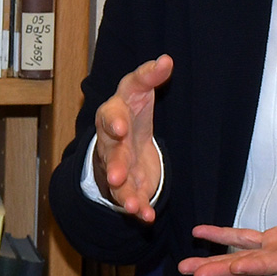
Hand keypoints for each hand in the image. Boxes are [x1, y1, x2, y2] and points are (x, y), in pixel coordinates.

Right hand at [91, 54, 171, 222]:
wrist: (122, 137)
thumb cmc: (130, 109)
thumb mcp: (138, 89)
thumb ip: (150, 76)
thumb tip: (166, 59)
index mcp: (113, 116)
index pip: (110, 116)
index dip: (114, 123)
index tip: (121, 128)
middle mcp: (111, 143)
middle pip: (110, 154)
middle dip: (113, 165)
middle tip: (117, 176)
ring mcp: (117, 165)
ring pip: (117, 182)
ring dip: (122, 194)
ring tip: (130, 205)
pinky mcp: (128, 184)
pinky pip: (130, 198)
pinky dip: (138, 208)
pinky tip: (146, 216)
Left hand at [177, 190, 276, 275]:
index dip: (257, 264)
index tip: (233, 267)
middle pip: (253, 266)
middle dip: (223, 271)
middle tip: (193, 275)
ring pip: (243, 256)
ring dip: (215, 261)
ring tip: (186, 267)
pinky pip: (247, 239)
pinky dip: (225, 236)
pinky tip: (202, 234)